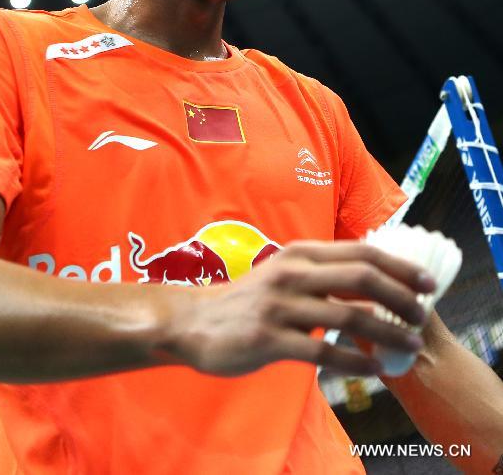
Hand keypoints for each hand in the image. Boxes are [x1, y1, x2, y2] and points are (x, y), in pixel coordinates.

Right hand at [167, 240, 434, 376]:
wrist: (194, 321)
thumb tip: (373, 282)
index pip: (362, 252)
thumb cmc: (248, 299)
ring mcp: (281, 306)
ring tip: (409, 346)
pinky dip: (354, 362)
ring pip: (348, 316)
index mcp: (301, 253)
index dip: (400, 266)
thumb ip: (323, 274)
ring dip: (386, 333)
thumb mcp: (286, 273)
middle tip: (422, 315)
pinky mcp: (269, 340)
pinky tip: (373, 370)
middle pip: (362, 278)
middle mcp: (294, 273)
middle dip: (401, 297)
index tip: (428, 283)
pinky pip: (322, 352)